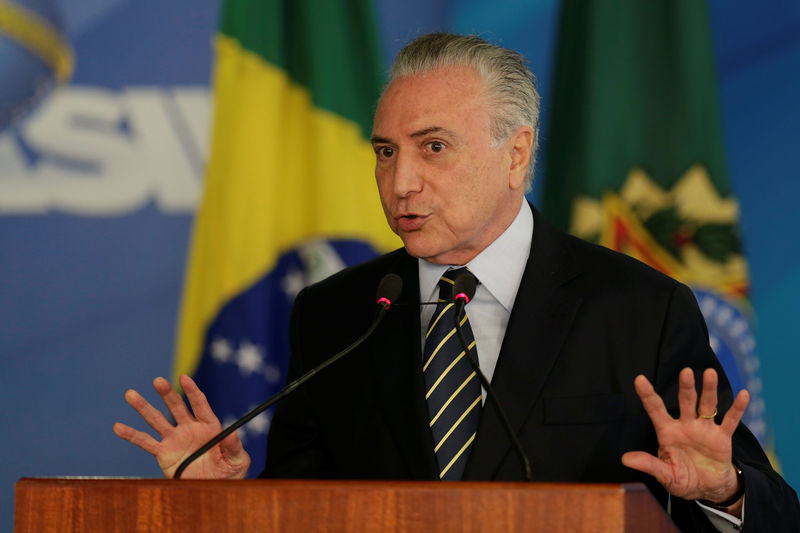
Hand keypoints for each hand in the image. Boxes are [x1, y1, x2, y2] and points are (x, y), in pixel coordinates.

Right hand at [113, 374, 249, 478]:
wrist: (215, 490)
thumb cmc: (230, 473)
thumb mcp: (238, 460)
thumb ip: (234, 446)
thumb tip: (230, 434)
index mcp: (209, 426)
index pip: (200, 404)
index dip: (192, 391)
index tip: (184, 378)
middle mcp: (190, 429)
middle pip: (176, 407)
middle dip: (167, 394)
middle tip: (158, 381)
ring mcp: (175, 440)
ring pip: (157, 421)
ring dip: (144, 408)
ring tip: (130, 395)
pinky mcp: (163, 454)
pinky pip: (146, 443)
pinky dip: (132, 435)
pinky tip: (119, 427)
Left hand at [622, 368, 748, 510]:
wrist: (708, 488)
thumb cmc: (683, 479)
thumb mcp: (665, 475)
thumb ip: (649, 464)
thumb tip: (625, 459)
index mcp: (668, 432)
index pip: (655, 410)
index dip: (647, 395)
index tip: (639, 379)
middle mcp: (686, 426)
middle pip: (685, 402)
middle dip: (686, 387)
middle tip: (686, 372)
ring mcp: (705, 429)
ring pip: (707, 406)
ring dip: (709, 390)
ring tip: (710, 373)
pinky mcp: (722, 437)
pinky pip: (731, 421)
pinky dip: (738, 408)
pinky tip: (744, 394)